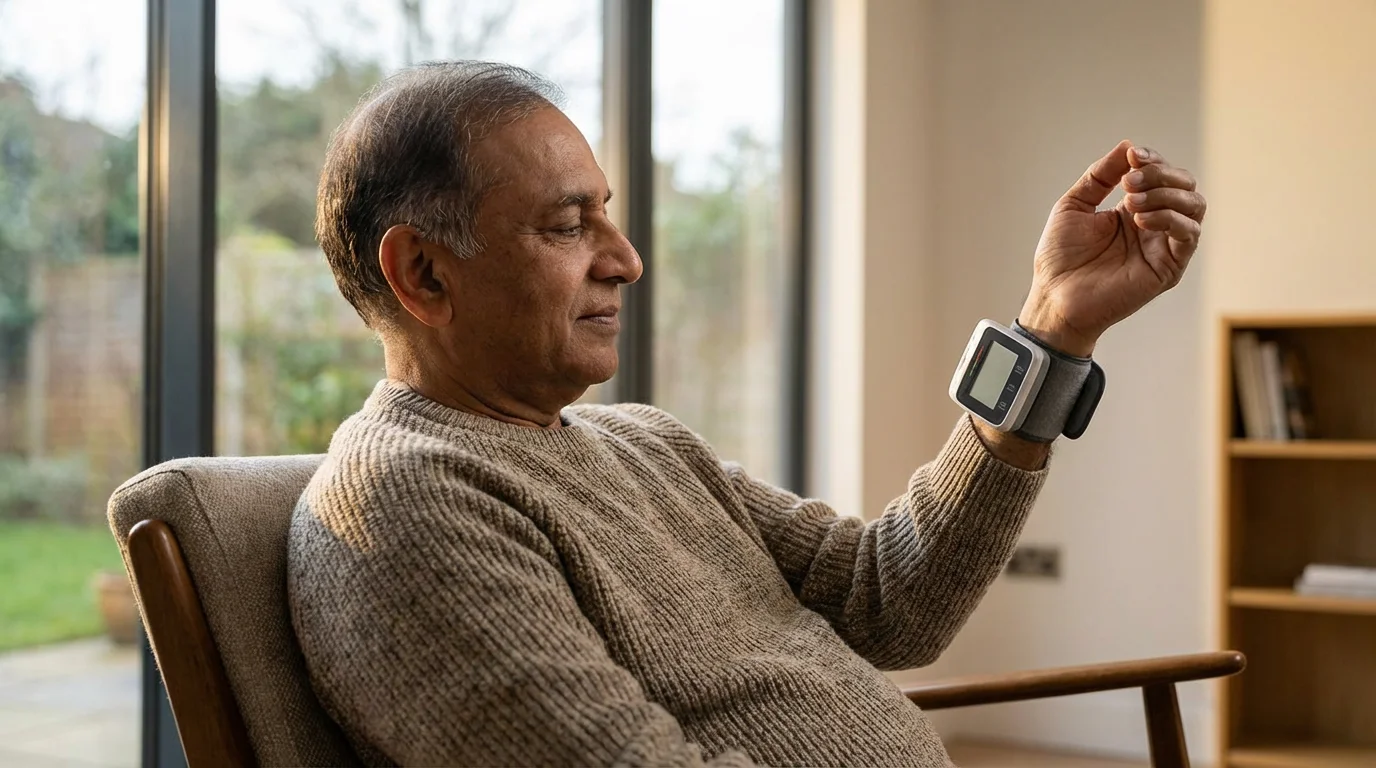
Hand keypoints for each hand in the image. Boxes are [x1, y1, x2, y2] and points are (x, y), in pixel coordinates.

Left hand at [1019, 140, 1204, 356]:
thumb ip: (1100, 176)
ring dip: (1166, 194)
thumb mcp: (1074, 205)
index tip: (1132, 156)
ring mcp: (1163, 246)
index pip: (1162, 174)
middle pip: (1185, 185)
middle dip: (1161, 174)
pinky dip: (1170, 218)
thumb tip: (1128, 146)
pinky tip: (1140, 220)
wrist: (1054, 296)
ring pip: (1194, 206)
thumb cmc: (1060, 257)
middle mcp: (1154, 225)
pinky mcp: (1169, 268)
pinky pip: (1189, 235)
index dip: (1152, 160)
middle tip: (1129, 182)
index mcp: (1134, 209)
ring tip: (1130, 201)